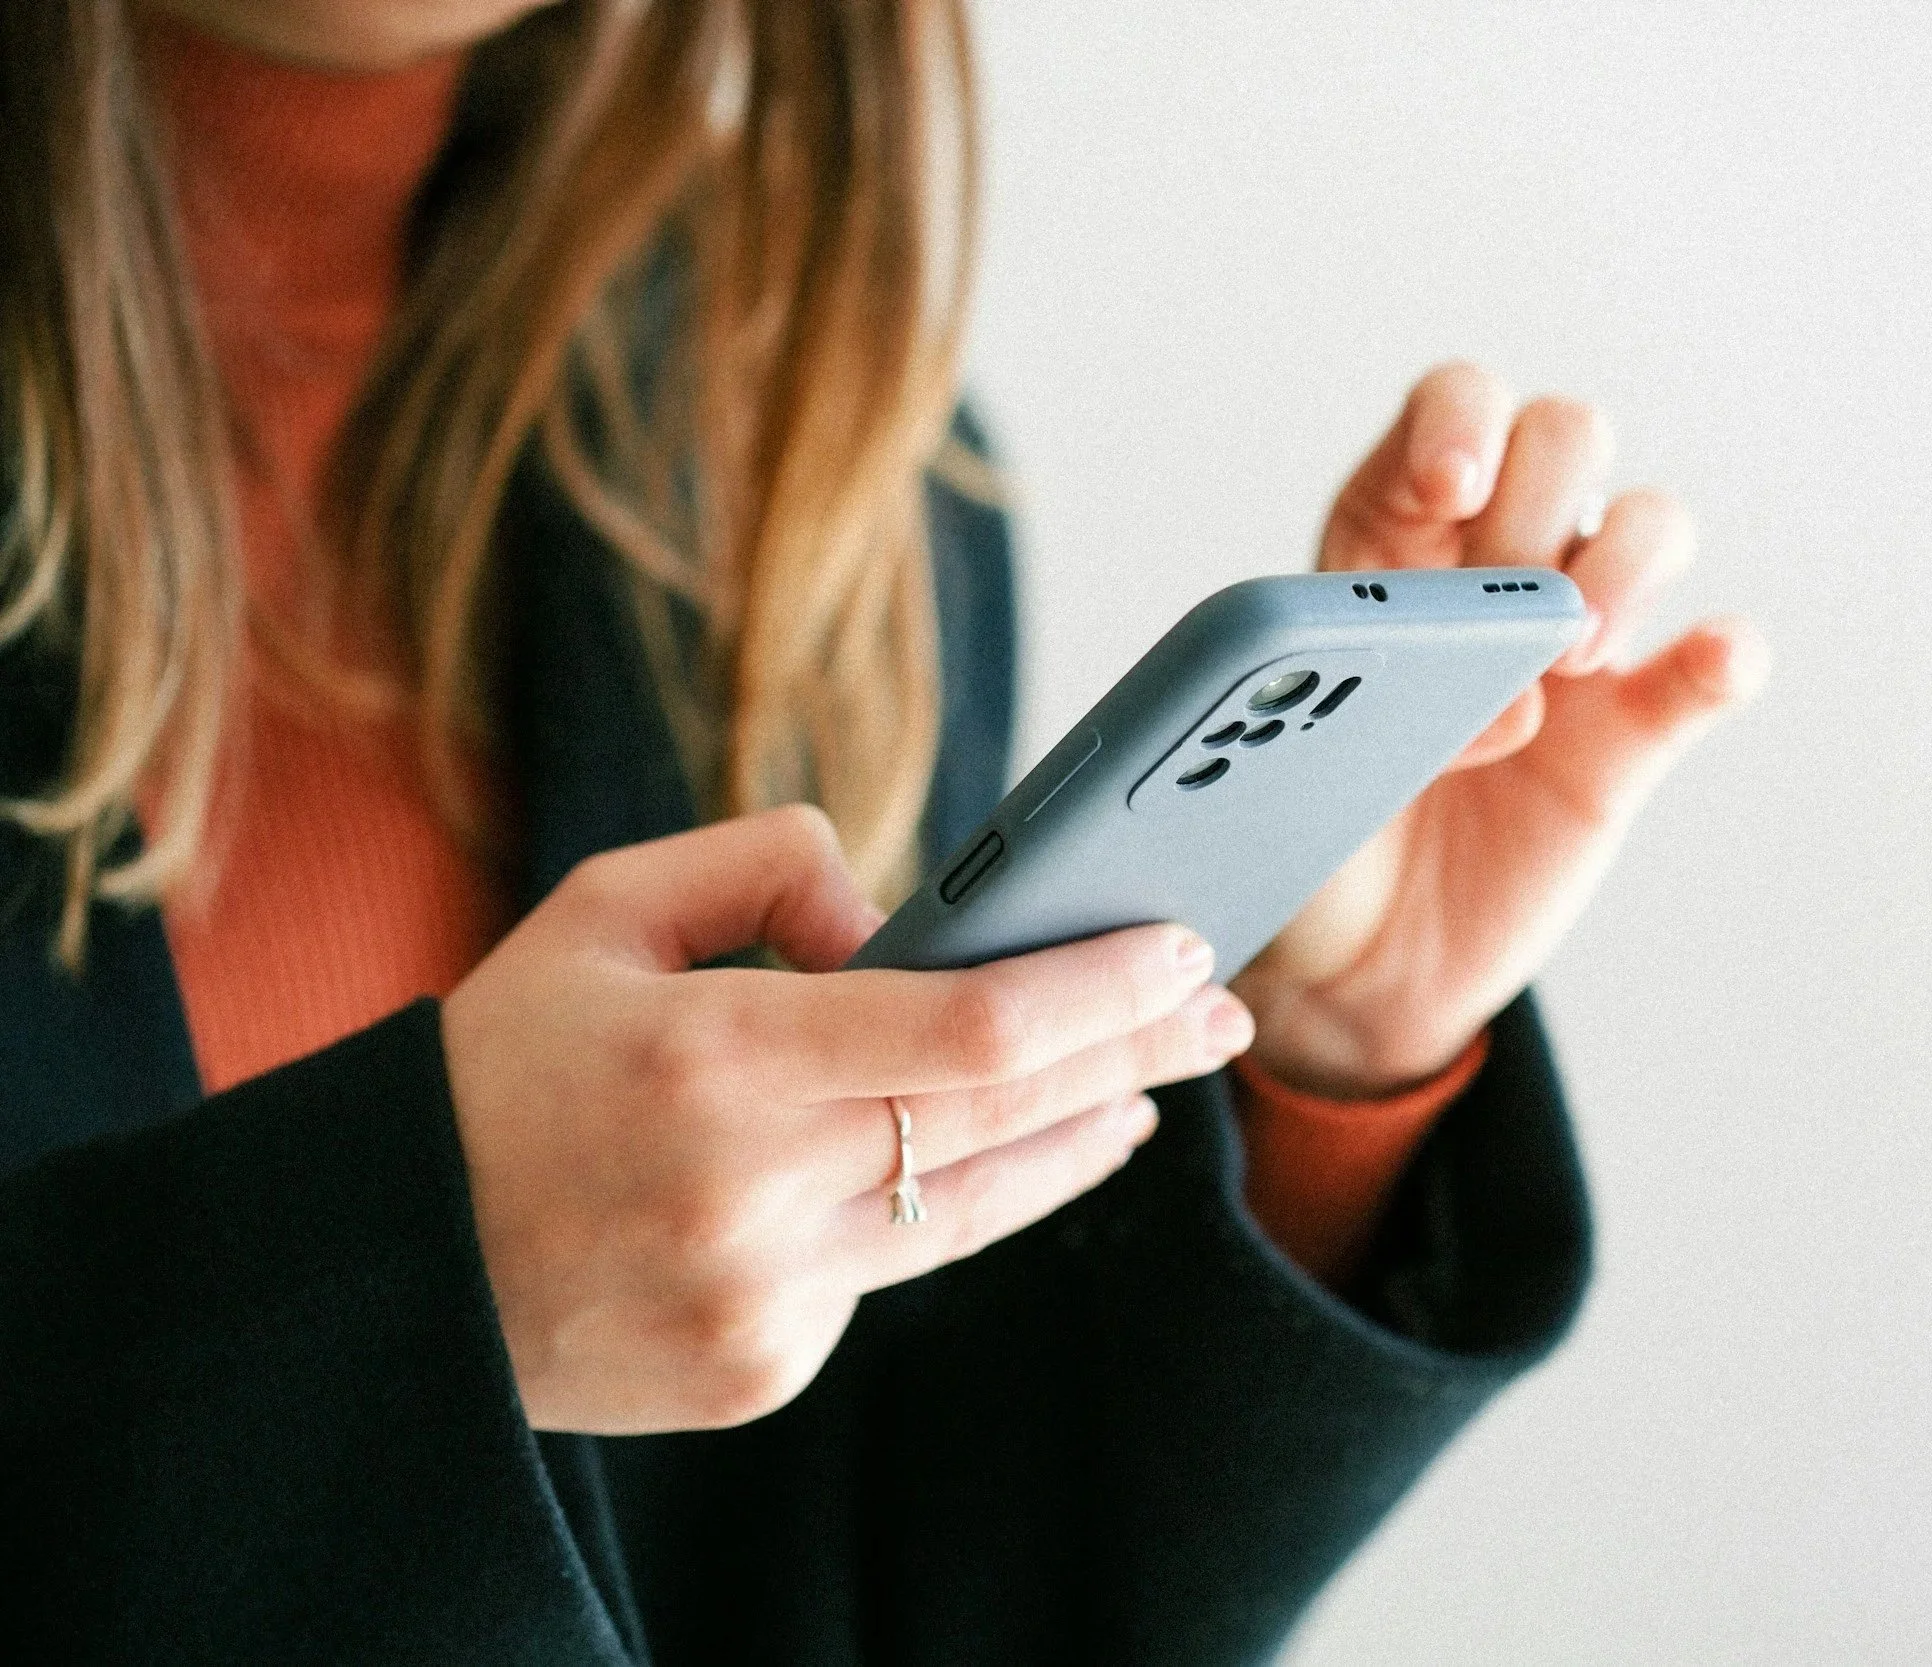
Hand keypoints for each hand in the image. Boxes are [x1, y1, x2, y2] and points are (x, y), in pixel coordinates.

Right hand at [442, 805, 1254, 1433]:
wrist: (393, 1266)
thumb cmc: (504, 1063)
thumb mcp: (606, 907)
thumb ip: (769, 870)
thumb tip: (904, 926)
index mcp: (711, 1057)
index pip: (976, 1026)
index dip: (1103, 987)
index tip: (1186, 946)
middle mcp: (750, 1191)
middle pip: (1015, 1118)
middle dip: (1138, 1056)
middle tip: (1221, 1015)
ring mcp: (765, 1300)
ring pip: (980, 1208)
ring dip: (1079, 1141)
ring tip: (1142, 1092)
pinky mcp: (764, 1368)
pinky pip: (890, 1268)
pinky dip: (933, 1200)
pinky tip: (960, 1160)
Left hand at [1230, 363, 1768, 1097]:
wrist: (1353, 966)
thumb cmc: (1301, 840)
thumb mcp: (1279, 764)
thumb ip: (1356, 704)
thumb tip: (1488, 694)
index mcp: (1386, 545)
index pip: (1447, 416)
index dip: (1459, 422)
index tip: (1453, 486)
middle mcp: (1490, 569)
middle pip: (1563, 439)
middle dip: (1544, 498)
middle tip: (1508, 605)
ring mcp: (1572, 642)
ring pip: (1649, 522)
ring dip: (1626, 565)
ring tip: (1572, 659)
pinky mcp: (1633, 730)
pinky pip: (1711, 663)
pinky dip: (1723, 654)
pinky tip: (1707, 664)